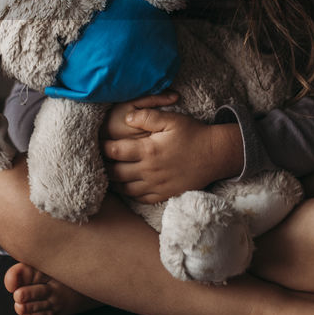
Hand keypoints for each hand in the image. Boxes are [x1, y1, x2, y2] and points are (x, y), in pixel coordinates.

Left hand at [101, 93, 243, 203]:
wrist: (215, 155)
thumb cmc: (193, 134)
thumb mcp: (171, 119)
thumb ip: (147, 116)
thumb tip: (127, 117)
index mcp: (148, 150)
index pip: (115, 151)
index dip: (102, 146)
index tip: (98, 142)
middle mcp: (149, 171)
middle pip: (115, 172)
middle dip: (104, 165)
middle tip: (98, 159)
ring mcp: (156, 185)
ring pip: (125, 188)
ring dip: (114, 181)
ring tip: (109, 172)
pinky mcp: (164, 194)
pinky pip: (140, 198)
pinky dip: (129, 193)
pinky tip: (126, 185)